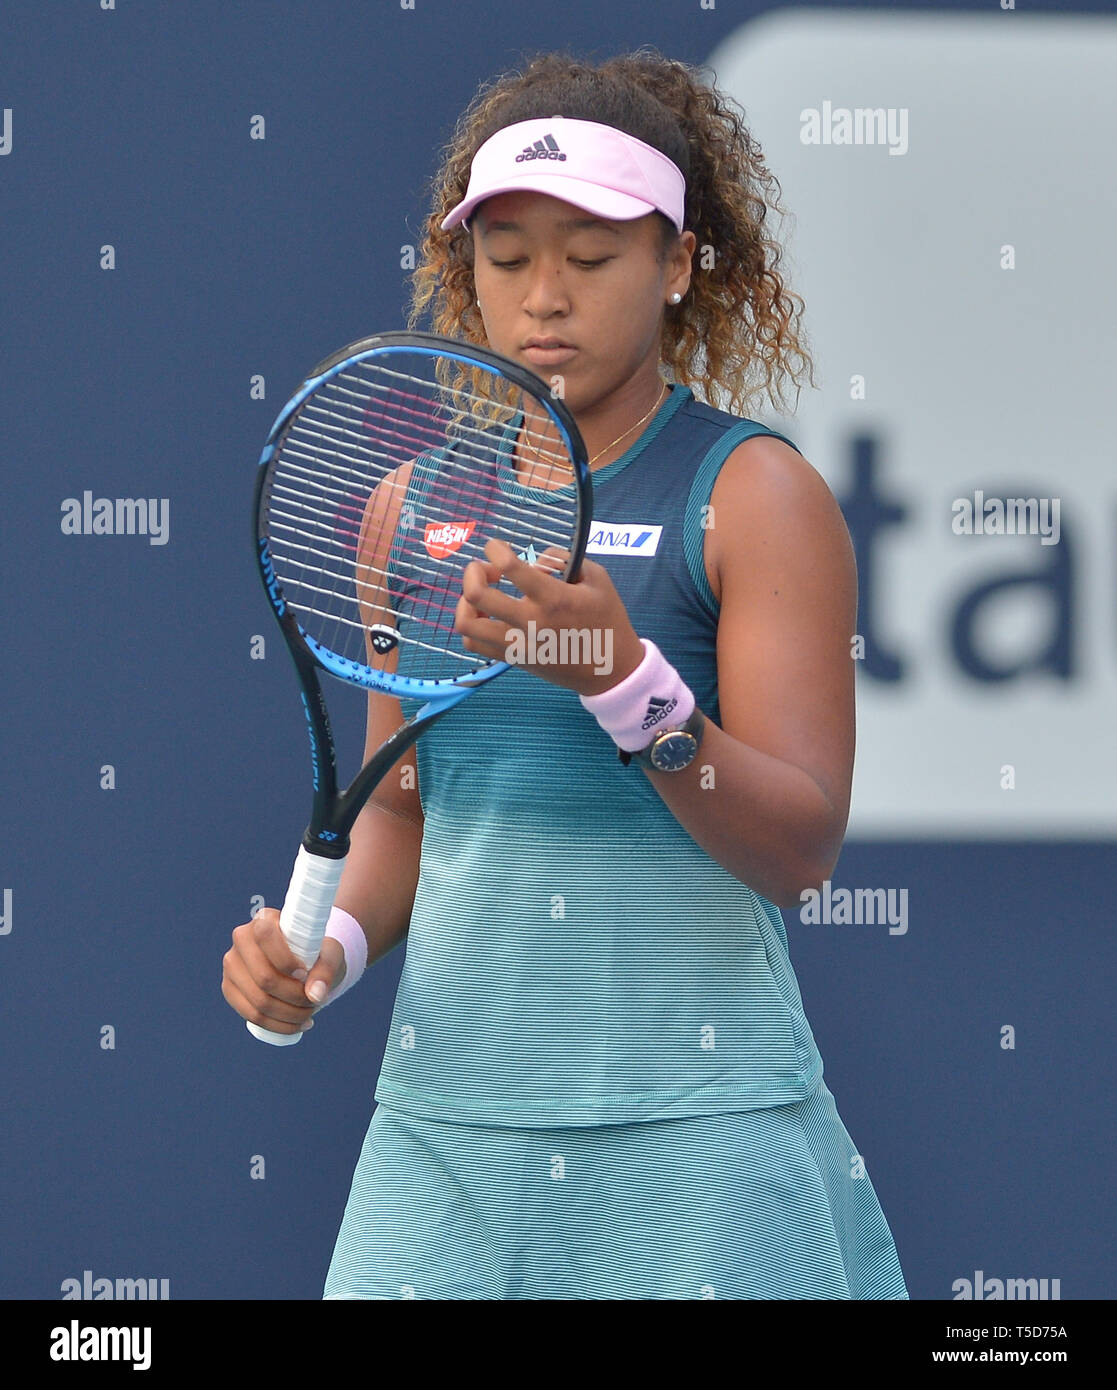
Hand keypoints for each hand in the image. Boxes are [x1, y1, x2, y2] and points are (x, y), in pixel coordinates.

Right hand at [221, 909, 345, 1036]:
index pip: (266, 936)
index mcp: (264, 919)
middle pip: (264, 977)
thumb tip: (315, 995)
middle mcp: (241, 939)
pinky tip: (297, 1025)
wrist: (306, 964)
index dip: (286, 961)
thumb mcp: (330, 955)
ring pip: (258, 1000)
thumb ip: (326, 970)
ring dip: (289, 1014)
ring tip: (309, 1014)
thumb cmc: (317, 953)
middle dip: (294, 996)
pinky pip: (251, 1015)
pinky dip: (277, 1025)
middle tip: (314, 1001)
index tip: (305, 974)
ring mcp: (232, 965)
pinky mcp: (229, 989)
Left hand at [455, 538, 644, 696]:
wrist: (612, 669)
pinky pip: (474, 644)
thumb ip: (562, 559)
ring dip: (465, 602)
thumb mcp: (597, 577)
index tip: (497, 546)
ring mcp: (519, 645)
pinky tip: (484, 615)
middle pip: (477, 595)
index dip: (495, 549)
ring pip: (467, 625)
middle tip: (485, 569)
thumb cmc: (607, 618)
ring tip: (479, 594)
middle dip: (473, 572)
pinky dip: (471, 625)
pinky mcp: (514, 660)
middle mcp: (530, 622)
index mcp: (553, 598)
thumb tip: (531, 560)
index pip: (510, 567)